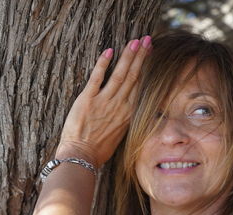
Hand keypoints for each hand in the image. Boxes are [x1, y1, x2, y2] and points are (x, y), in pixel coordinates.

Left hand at [56, 36, 151, 166]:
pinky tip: (109, 51)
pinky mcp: (88, 99)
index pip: (141, 86)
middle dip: (141, 56)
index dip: (146, 68)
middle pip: (134, 76)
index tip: (150, 55)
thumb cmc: (99, 150)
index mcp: (129, 114)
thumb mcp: (120, 135)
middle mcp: (120, 105)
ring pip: (120, 74)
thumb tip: (130, 109)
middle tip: (146, 40)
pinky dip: (103, 63)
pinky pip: (97, 77)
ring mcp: (105, 101)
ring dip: (128, 56)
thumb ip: (125, 119)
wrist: (81, 156)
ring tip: (134, 41)